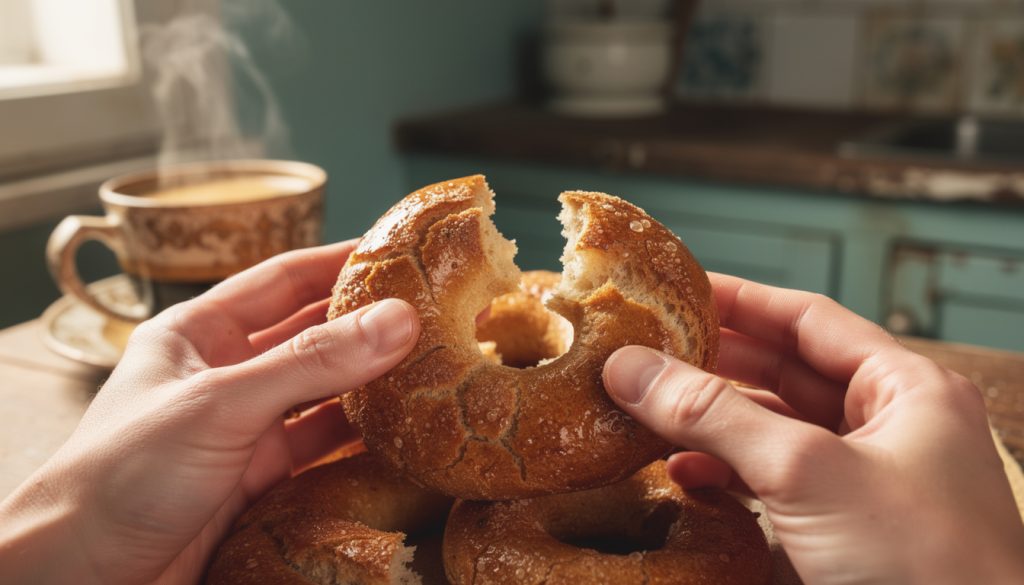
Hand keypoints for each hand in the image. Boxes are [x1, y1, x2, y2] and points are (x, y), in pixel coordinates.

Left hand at [0, 240, 419, 584]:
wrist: (78, 576)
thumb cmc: (120, 475)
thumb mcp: (221, 404)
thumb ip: (310, 363)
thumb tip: (395, 320)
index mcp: (199, 333)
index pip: (284, 279)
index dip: (340, 261)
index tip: (397, 252)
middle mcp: (223, 374)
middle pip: (308, 335)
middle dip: (365, 323)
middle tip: (429, 312)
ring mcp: (240, 428)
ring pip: (319, 393)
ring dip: (367, 382)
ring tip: (426, 366)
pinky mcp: (254, 480)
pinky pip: (317, 448)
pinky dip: (356, 438)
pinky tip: (394, 430)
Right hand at [603, 274, 1023, 583]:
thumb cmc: (924, 569)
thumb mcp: (808, 473)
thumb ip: (716, 415)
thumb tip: (634, 369)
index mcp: (906, 390)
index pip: (810, 319)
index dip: (741, 300)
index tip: (677, 289)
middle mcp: (887, 429)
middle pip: (785, 373)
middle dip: (714, 364)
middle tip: (648, 351)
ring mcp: (864, 484)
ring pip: (772, 432)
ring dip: (712, 425)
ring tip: (649, 413)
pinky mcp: (839, 533)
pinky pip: (771, 485)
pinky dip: (725, 478)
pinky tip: (684, 478)